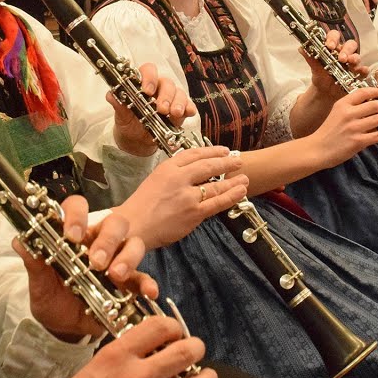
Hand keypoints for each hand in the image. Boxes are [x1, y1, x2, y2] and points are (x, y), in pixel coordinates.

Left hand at [16, 197, 156, 339]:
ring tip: (116, 275)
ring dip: (127, 257)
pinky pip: (143, 277)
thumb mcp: (39, 283)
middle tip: (96, 261)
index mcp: (75, 235)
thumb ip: (34, 263)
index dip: (77, 215)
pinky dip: (147, 283)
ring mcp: (117, 261)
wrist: (64, 328)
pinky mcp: (129, 283)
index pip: (78, 208)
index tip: (72, 236)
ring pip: (133, 243)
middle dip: (108, 239)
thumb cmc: (52, 298)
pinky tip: (148, 292)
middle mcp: (98, 242)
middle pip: (114, 222)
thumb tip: (19, 241)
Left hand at [111, 64, 196, 156]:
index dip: (149, 77)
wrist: (136, 141)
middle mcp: (159, 88)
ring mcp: (171, 99)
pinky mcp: (180, 110)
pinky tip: (188, 113)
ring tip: (173, 113)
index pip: (149, 70)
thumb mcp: (121, 115)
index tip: (147, 90)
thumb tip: (111, 95)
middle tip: (161, 109)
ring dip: (178, 102)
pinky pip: (188, 105)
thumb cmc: (129, 122)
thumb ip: (118, 104)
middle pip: (167, 82)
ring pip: (179, 93)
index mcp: (143, 84)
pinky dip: (189, 108)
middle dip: (165, 95)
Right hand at [114, 146, 249, 249]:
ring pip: (216, 185)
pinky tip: (241, 191)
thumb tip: (194, 172)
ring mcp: (188, 196)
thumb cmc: (141, 206)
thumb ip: (174, 175)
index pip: (194, 154)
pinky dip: (231, 196)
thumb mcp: (154, 180)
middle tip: (237, 160)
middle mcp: (179, 178)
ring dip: (233, 180)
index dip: (211, 151)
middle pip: (208, 166)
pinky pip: (217, 203)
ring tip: (244, 177)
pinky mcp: (194, 213)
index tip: (222, 150)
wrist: (133, 227)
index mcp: (167, 167)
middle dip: (226, 162)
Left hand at [302, 29, 365, 96]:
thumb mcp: (314, 68)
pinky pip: (364, 70)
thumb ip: (309, 57)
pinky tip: (361, 71)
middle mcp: (344, 53)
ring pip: (357, 56)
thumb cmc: (321, 76)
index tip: (329, 45)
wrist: (324, 93)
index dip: (333, 38)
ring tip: (350, 62)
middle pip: (350, 44)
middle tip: (341, 57)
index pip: (335, 36)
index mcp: (333, 48)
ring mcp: (352, 63)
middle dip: (346, 49)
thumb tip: (301, 47)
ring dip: (354, 58)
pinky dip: (363, 70)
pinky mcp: (357, 73)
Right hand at [305, 86, 377, 166]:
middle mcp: (349, 114)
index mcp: (342, 105)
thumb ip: (349, 108)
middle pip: (374, 105)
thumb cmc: (326, 132)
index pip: (362, 92)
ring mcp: (354, 128)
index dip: (376, 91)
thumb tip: (367, 105)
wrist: (317, 149)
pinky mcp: (358, 141)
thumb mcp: (335, 114)